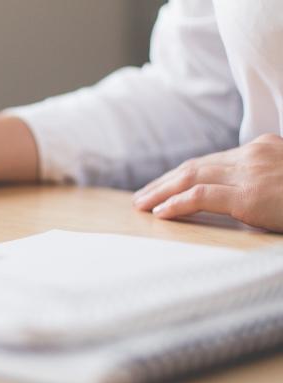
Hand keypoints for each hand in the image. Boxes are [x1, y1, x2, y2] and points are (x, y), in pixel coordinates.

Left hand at [133, 134, 282, 231]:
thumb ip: (261, 177)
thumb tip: (241, 192)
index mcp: (262, 147)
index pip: (211, 160)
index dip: (181, 174)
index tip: (163, 185)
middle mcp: (252, 154)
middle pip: (196, 167)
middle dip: (164, 182)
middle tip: (142, 196)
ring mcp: (250, 173)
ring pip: (192, 178)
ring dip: (161, 192)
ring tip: (142, 204)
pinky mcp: (250, 196)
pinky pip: (202, 196)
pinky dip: (176, 203)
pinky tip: (160, 212)